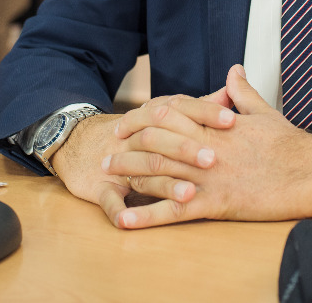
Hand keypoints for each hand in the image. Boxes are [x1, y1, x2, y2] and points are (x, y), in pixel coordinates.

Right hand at [50, 91, 234, 216]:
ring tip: (190, 194)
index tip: (231, 119)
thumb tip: (230, 90)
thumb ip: (199, 107)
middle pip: (162, 139)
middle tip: (214, 158)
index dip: (205, 113)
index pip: (180, 108)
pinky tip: (127, 221)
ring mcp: (118, 163)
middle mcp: (136, 138)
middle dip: (188, 148)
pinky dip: (117, 211)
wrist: (80, 145)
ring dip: (166, 184)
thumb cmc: (135, 134)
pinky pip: (108, 200)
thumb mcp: (164, 116)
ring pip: (143, 170)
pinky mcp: (100, 187)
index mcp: (153, 118)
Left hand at [103, 64, 311, 228]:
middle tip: (109, 149)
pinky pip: (173, 210)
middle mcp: (207, 147)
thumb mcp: (263, 111)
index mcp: (216, 125)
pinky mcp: (216, 203)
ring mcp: (209, 175)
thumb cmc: (290, 143)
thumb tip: (233, 70)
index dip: (145, 116)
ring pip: (159, 170)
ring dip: (129, 172)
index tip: (129, 121)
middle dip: (129, 143)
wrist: (311, 172)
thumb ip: (242, 92)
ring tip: (108, 175)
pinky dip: (146, 215)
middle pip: (156, 139)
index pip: (171, 113)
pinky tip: (125, 219)